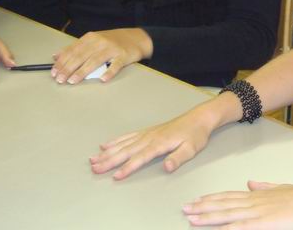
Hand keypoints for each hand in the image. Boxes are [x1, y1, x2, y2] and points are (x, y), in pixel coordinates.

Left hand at [51, 27, 152, 83]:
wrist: (136, 38)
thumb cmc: (111, 42)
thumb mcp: (93, 40)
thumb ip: (75, 48)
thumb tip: (56, 56)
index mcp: (91, 38)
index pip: (73, 50)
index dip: (62, 61)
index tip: (54, 72)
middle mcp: (100, 42)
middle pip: (81, 56)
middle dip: (68, 68)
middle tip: (60, 79)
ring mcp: (112, 49)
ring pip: (95, 61)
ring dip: (82, 71)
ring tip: (73, 81)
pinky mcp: (123, 56)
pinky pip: (115, 65)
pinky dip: (109, 72)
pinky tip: (102, 79)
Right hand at [90, 104, 218, 178]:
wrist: (198, 117)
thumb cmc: (195, 134)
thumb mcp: (191, 149)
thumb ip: (178, 158)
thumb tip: (166, 167)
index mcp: (159, 143)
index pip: (140, 157)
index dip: (128, 167)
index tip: (116, 176)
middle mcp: (150, 137)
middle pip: (126, 150)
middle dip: (109, 160)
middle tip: (94, 168)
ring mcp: (147, 133)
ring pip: (123, 144)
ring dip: (108, 152)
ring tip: (93, 159)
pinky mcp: (147, 131)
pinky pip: (127, 136)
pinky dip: (115, 141)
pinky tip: (106, 145)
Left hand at [182, 181, 292, 228]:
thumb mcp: (280, 188)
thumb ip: (264, 186)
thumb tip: (250, 182)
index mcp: (256, 195)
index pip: (228, 196)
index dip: (211, 198)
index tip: (197, 200)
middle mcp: (252, 202)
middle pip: (222, 204)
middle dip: (202, 207)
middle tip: (184, 208)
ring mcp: (256, 212)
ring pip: (226, 215)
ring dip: (206, 217)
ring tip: (190, 218)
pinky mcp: (261, 224)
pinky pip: (239, 227)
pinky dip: (225, 228)